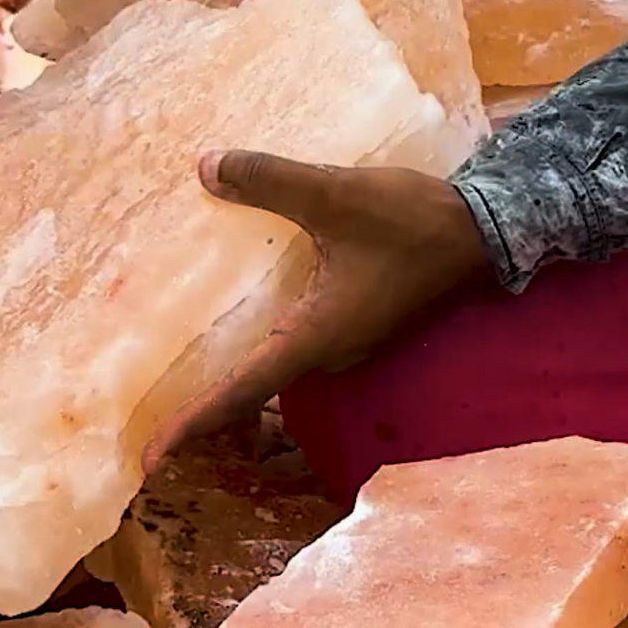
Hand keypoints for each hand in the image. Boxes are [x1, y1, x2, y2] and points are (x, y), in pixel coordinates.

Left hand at [144, 153, 491, 467]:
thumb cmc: (410, 220)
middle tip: (145, 420)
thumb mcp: (336, 194)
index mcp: (315, 336)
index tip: (150, 461)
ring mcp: (340, 338)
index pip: (242, 392)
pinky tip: (229, 315)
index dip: (193, 424)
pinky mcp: (349, 318)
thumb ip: (270, 180)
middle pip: (250, 395)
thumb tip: (205, 167)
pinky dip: (251, 345)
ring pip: (270, 369)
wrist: (482, 229)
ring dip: (226, 378)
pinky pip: (287, 343)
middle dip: (200, 411)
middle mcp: (325, 351)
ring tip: (172, 376)